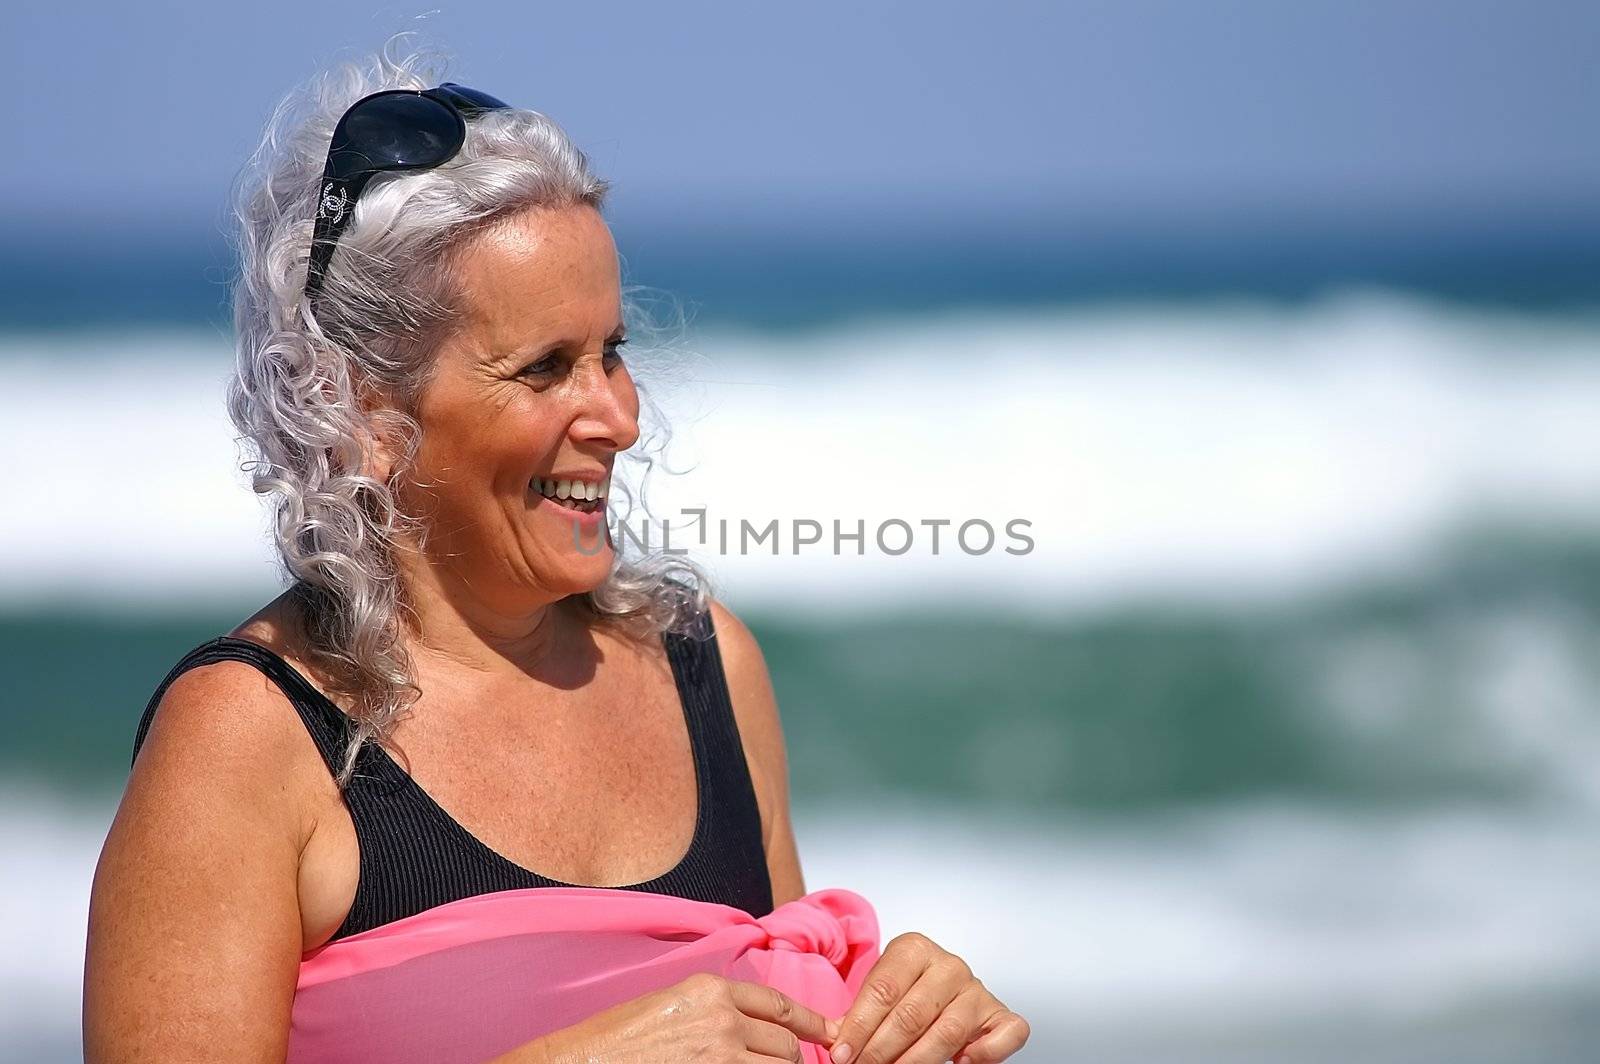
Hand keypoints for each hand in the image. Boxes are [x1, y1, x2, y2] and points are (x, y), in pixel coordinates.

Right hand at [532, 971, 840, 1062]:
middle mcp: (723, 1019)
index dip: (811, 1022)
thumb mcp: (672, 1000)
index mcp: (712, 989)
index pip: (780, 1005)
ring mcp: (720, 1055)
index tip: (829, 1033)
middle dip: (790, 1062)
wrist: (585, 1060)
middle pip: (784, 1046)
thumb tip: (752, 1025)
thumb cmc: (619, 1036)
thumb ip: (717, 1006)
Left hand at [828, 932, 1028, 1063]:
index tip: (842, 1055)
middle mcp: (949, 965)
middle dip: (881, 1050)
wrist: (938, 990)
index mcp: (914, 950)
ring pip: (948, 1031)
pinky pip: (1006, 1032)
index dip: (859, 1027)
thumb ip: (853, 1018)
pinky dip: (986, 1052)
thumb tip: (829, 1042)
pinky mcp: (1001, 1014)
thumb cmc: (903, 995)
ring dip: (917, 1060)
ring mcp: (977, 989)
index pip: (882, 991)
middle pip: (911, 1014)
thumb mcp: (875, 996)